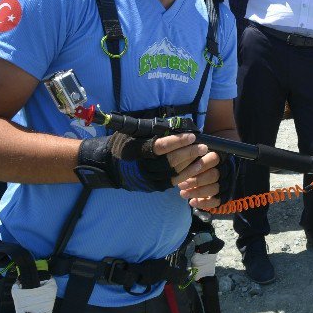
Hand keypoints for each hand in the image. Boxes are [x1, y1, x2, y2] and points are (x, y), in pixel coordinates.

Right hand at [78, 132, 197, 191]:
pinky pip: (172, 182)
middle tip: (202, 146)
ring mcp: (147, 179)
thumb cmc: (123, 145)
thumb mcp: (133, 133)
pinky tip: (195, 168)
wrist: (110, 166)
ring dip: (191, 165)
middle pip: (170, 161)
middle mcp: (142, 167)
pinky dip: (186, 175)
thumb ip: (153, 131)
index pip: (160, 147)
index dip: (178, 141)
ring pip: (173, 173)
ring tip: (203, 156)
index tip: (192, 136)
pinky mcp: (153, 187)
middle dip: (189, 153)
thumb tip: (176, 125)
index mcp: (135, 150)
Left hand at [169, 138, 234, 209]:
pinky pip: (216, 201)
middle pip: (213, 175)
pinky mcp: (223, 195)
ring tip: (183, 193)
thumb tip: (184, 151)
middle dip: (196, 181)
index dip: (200, 165)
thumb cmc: (200, 157)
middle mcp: (224, 170)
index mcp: (220, 156)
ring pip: (214, 189)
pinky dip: (204, 203)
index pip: (213, 159)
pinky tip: (192, 202)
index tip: (186, 170)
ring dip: (197, 192)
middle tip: (181, 185)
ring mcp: (224, 183)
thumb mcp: (197, 151)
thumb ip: (193, 151)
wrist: (211, 164)